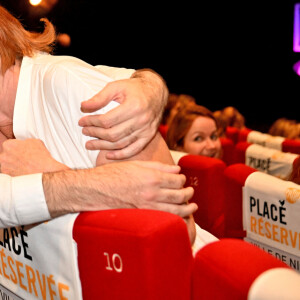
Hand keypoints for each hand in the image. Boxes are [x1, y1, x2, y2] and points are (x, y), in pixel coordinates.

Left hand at [0, 139, 68, 175]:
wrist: (45, 172)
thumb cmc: (41, 158)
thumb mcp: (35, 142)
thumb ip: (25, 142)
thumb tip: (24, 144)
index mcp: (9, 145)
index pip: (9, 144)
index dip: (17, 147)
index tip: (22, 149)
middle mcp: (4, 156)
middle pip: (6, 154)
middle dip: (14, 155)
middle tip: (24, 157)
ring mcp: (4, 167)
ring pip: (7, 163)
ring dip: (14, 163)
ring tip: (25, 164)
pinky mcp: (8, 176)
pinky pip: (9, 171)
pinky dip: (15, 171)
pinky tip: (23, 169)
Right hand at [45, 160, 196, 218]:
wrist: (96, 189)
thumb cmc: (114, 174)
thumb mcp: (137, 164)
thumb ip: (159, 167)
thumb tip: (177, 169)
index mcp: (152, 177)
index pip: (177, 180)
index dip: (182, 179)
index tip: (181, 179)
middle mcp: (153, 192)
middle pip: (180, 195)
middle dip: (188, 193)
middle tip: (190, 192)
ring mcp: (148, 206)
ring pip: (176, 210)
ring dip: (187, 208)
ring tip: (192, 207)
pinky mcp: (143, 216)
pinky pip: (165, 218)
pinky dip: (176, 218)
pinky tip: (179, 216)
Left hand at [78, 69, 167, 159]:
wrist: (155, 92)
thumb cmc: (134, 89)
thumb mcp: (116, 86)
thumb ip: (100, 97)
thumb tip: (83, 107)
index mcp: (133, 106)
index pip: (107, 120)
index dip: (91, 122)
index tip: (82, 121)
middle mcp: (141, 120)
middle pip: (112, 134)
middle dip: (95, 134)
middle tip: (84, 132)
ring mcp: (145, 130)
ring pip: (120, 143)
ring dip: (103, 146)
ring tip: (90, 144)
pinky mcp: (148, 137)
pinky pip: (133, 150)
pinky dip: (120, 155)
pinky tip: (108, 155)